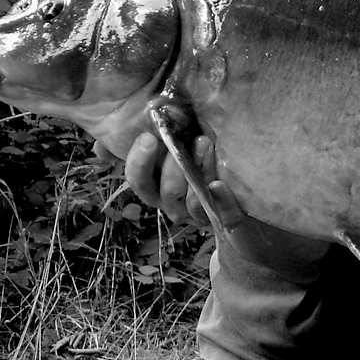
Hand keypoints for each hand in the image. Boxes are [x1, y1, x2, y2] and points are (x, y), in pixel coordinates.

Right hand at [104, 132, 330, 279]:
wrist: (247, 213)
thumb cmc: (210, 167)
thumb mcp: (183, 151)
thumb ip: (157, 140)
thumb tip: (112, 138)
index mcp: (161, 189)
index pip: (140, 181)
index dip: (139, 162)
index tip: (148, 137)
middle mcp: (178, 206)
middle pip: (163, 192)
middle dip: (169, 165)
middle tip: (177, 138)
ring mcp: (203, 215)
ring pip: (190, 202)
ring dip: (195, 171)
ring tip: (204, 142)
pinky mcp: (229, 221)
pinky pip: (221, 212)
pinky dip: (219, 196)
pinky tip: (219, 183)